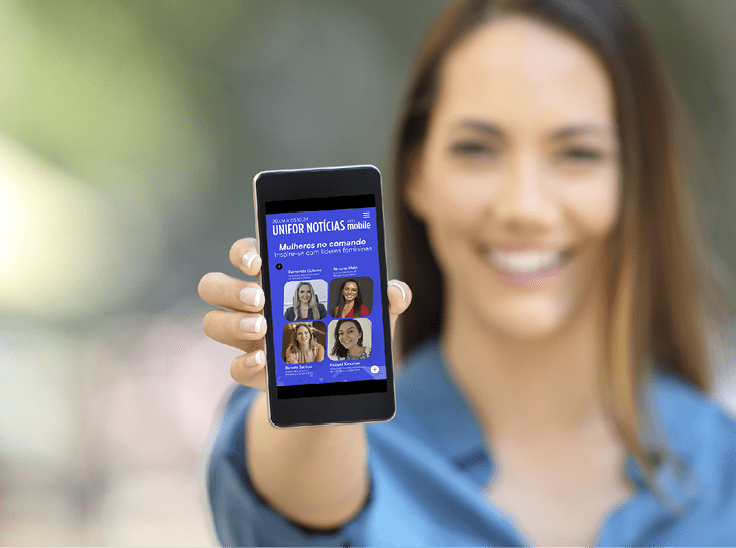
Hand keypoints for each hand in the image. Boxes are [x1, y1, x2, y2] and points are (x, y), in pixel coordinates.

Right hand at [198, 238, 411, 391]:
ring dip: (233, 323)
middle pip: (213, 285)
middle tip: (260, 298)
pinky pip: (233, 367)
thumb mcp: (374, 313)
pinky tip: (265, 360)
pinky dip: (245, 364)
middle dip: (230, 288)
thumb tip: (396, 292)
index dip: (243, 252)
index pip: (245, 253)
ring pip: (213, 322)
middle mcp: (254, 303)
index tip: (259, 261)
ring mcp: (249, 338)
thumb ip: (388, 298)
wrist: (346, 377)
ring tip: (263, 328)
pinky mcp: (255, 371)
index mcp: (277, 277)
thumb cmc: (353, 328)